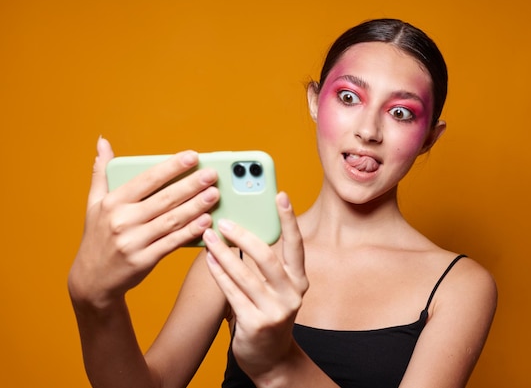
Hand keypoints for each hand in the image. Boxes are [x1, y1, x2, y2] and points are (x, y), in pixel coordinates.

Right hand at [68, 137, 218, 309]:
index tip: (192, 156)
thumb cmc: (96, 236)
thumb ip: (101, 172)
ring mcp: (133, 242)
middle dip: (191, 185)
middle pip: (164, 199)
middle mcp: (122, 220)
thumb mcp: (93, 204)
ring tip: (215, 194)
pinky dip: (190, 231)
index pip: (147, 180)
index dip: (171, 167)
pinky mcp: (144, 260)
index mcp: (112, 202)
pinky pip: (172, 243)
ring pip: (172, 220)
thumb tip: (103, 142)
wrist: (91, 279)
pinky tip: (206, 221)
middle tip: (212, 174)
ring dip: (196, 206)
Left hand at [203, 192, 308, 379]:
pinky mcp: (255, 324)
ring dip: (224, 252)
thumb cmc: (269, 314)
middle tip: (226, 220)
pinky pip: (232, 292)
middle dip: (244, 236)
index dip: (289, 219)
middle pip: (267, 257)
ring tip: (209, 235)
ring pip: (245, 274)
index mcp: (299, 281)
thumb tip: (243, 228)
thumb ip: (266, 264)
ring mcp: (275, 311)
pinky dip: (219, 273)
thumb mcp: (276, 289)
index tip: (280, 195)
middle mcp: (292, 295)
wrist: (270, 358)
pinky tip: (208, 259)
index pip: (296, 245)